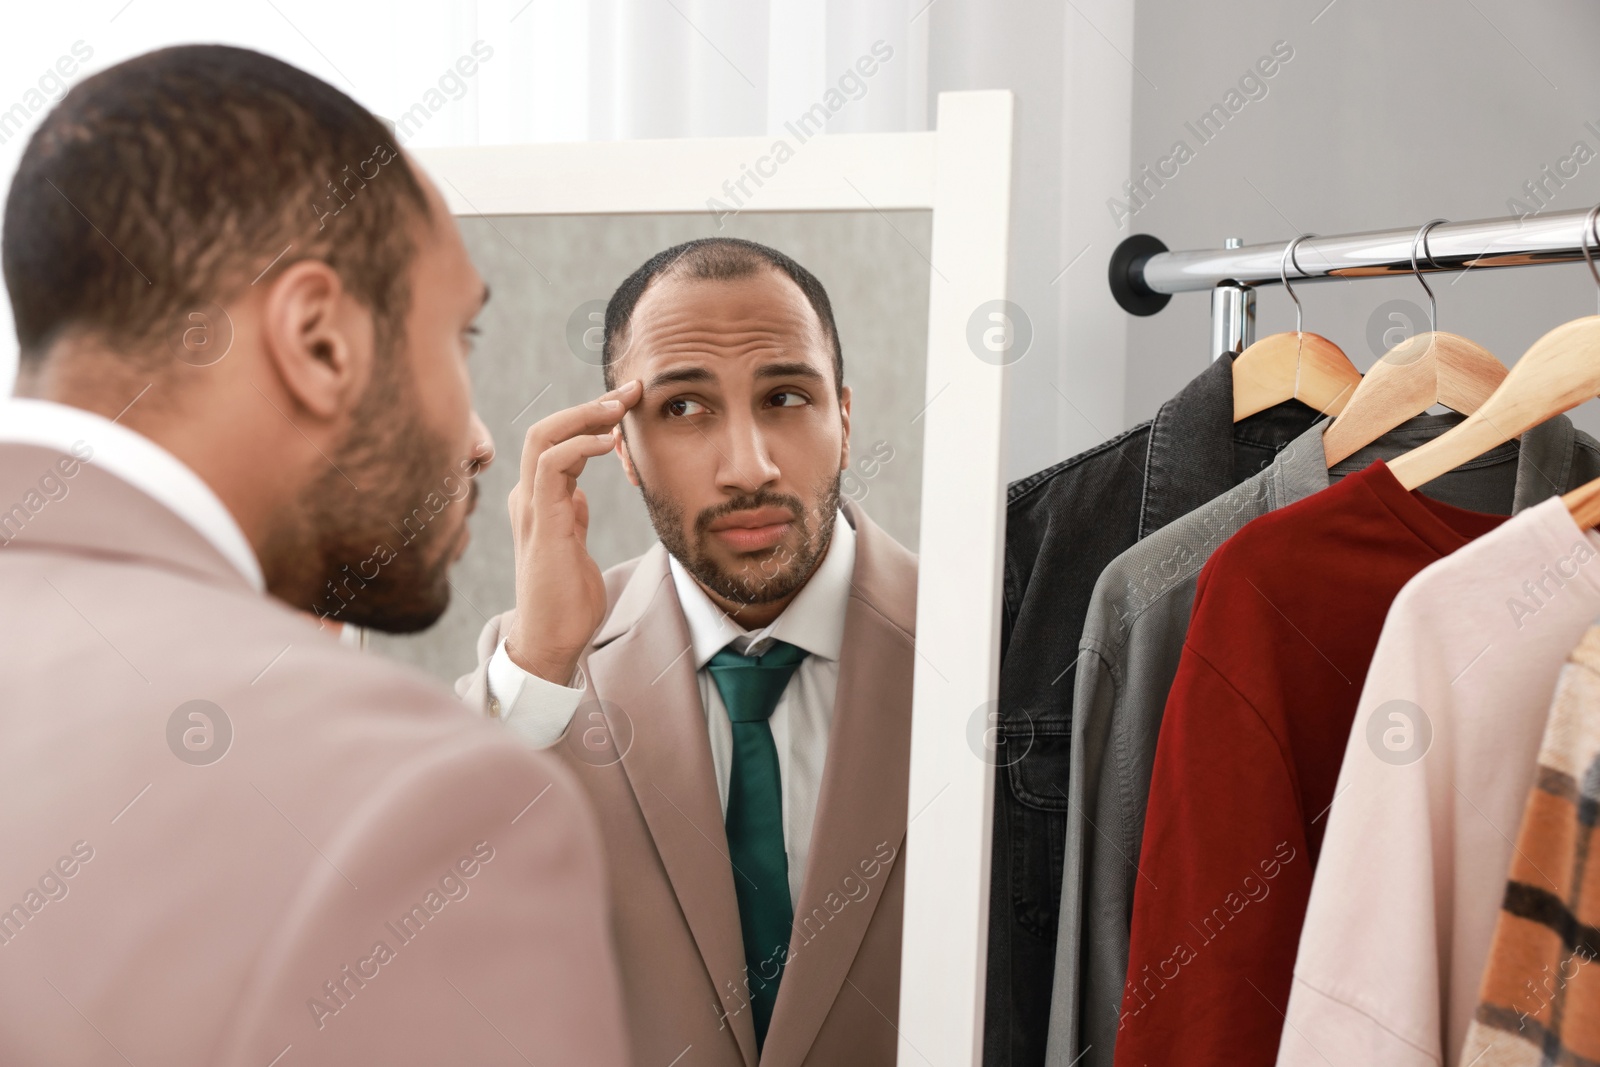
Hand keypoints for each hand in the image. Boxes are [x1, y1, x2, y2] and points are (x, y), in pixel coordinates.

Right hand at [502, 379, 641, 683]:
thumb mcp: (575, 545)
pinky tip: (607, 442)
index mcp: (538, 500)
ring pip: (544, 438)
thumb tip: (578, 494)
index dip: (589, 418)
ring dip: (585, 416)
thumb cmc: (565, 600)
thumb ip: (572, 517)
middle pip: (547, 429)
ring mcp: (531, 509)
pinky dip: (578, 446)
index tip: (627, 406)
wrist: (551, 643)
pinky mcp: (541, 525)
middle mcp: (528, 498)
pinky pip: (551, 467)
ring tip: (621, 407)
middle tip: (629, 391)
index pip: (556, 441)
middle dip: (589, 405)